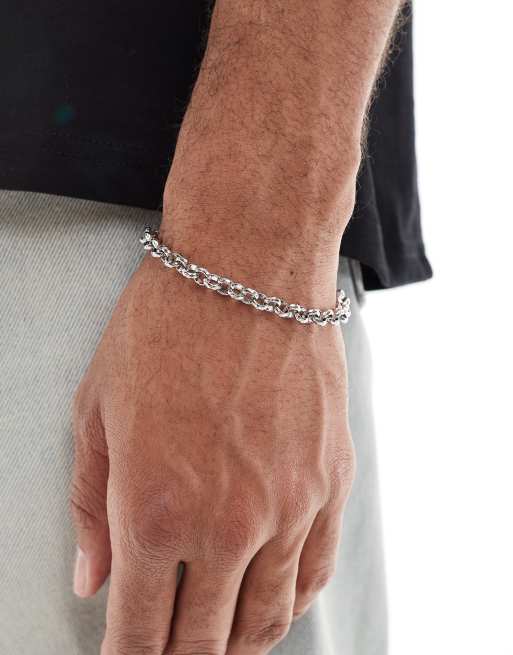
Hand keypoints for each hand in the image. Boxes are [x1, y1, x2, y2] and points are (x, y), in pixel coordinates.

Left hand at [71, 249, 354, 654]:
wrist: (249, 268)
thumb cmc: (165, 327)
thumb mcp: (97, 412)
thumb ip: (92, 508)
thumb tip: (93, 578)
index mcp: (156, 512)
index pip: (140, 632)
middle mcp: (230, 524)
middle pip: (206, 641)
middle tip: (167, 652)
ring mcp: (290, 507)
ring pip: (266, 621)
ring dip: (237, 645)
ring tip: (218, 643)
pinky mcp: (330, 482)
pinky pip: (315, 573)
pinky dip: (290, 606)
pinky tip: (272, 604)